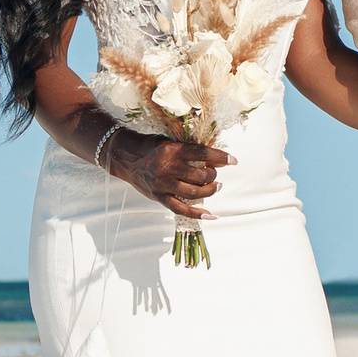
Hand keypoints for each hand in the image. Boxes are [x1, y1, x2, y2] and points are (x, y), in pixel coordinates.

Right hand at [112, 127, 232, 219]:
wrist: (124, 157)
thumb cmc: (150, 146)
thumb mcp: (169, 141)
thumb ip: (189, 149)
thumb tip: (216, 158)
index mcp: (172, 150)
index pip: (203, 153)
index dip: (221, 157)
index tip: (233, 160)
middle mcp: (167, 168)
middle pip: (201, 175)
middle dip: (213, 175)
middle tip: (215, 174)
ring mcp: (162, 184)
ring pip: (195, 192)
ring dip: (210, 190)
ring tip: (215, 187)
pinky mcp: (158, 197)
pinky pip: (181, 209)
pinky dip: (197, 214)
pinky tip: (211, 215)